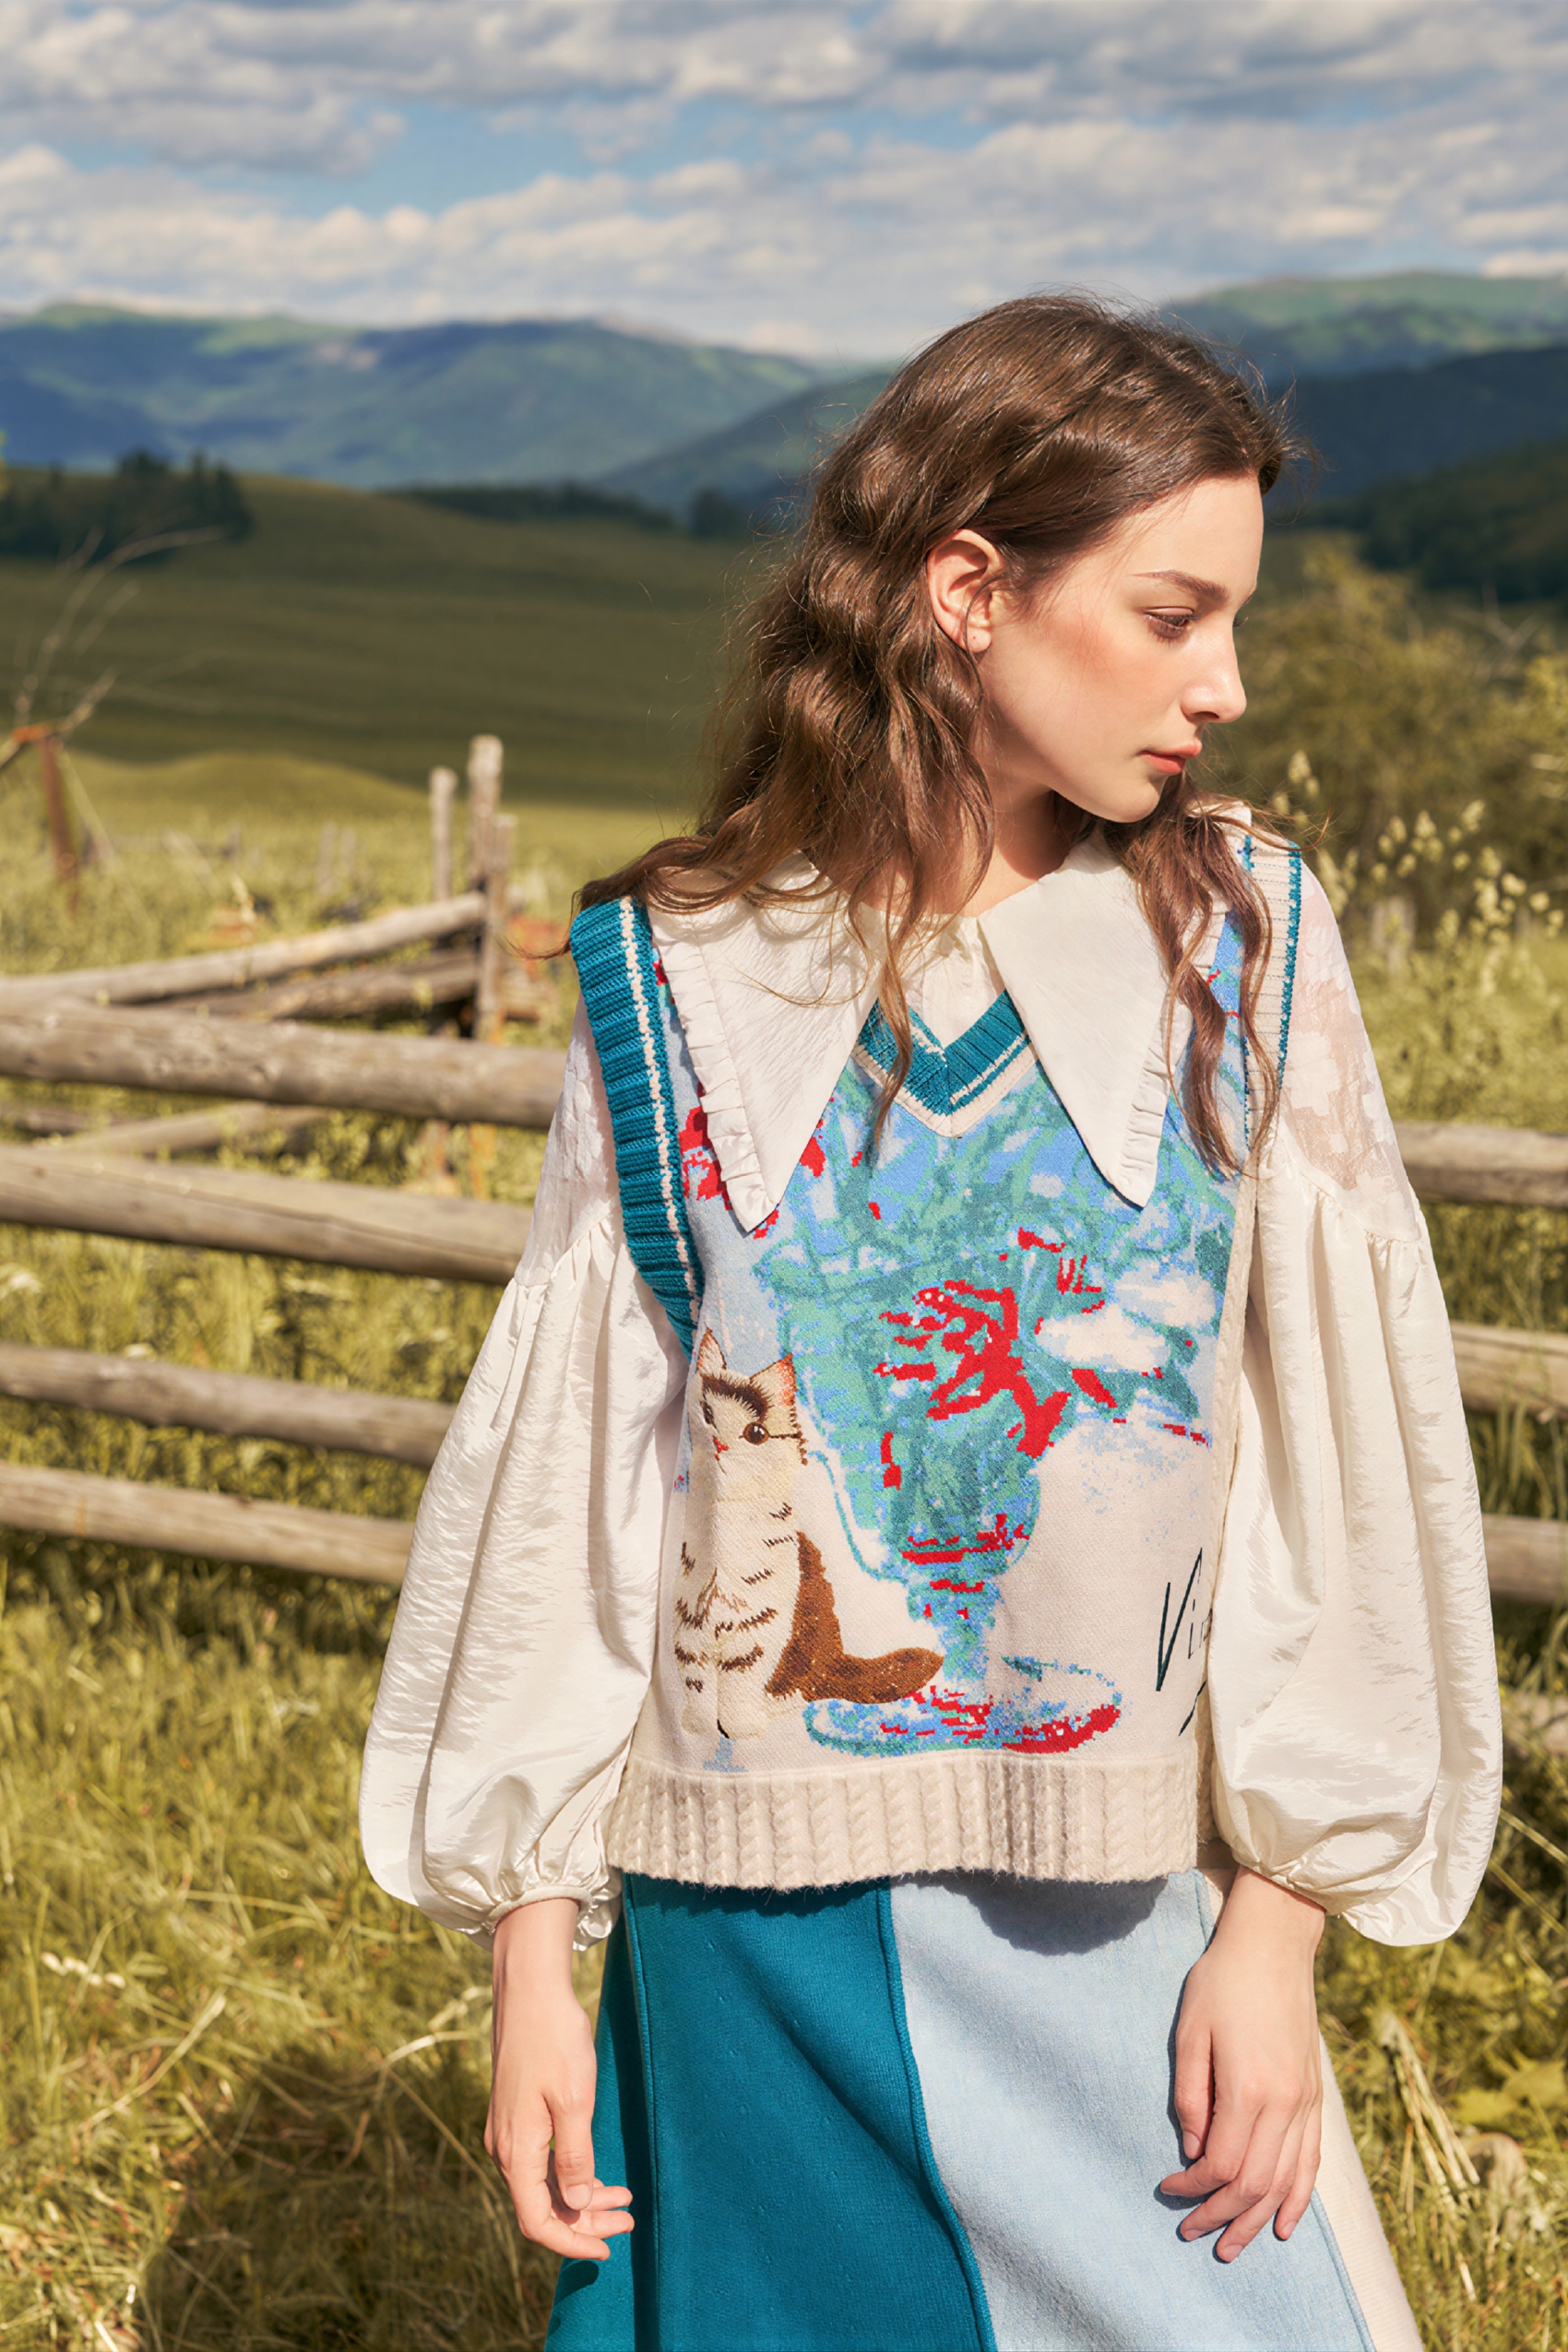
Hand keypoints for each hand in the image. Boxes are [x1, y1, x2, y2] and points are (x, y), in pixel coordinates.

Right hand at [485, 1897, 632, 2261]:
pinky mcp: (517, 2115)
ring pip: (545, 2184)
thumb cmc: (555, 2040)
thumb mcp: (574, 2100)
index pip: (537, 2220)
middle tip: (628, 2221)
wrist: (530, 1990)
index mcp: (517, 2151)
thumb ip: (576, 2156)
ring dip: (582, 2198)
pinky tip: (599, 2173)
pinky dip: (572, 2173)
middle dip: (585, 2222)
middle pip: (542, 2206)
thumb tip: (578, 2203)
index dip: (571, 2242)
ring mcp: (509, 2131)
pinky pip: (543, 2162)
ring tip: (624, 2200)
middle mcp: (506, 2148)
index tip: (607, 2250)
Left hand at [1159, 1868, 1324, 2260]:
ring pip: (1286, 2182)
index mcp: (1249, 2089)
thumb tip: (1194, 2153)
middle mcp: (1284, 2104)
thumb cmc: (1221, 1983)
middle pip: (1256, 2184)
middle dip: (1222, 2216)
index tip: (1168, 2190)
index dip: (1194, 2189)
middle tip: (1192, 2234)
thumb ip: (1191, 2097)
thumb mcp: (1189, 2033)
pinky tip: (1284, 2223)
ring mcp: (1306, 2103)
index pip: (1223, 2165)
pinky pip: (1311, 2161)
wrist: (1273, 1947)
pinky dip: (1298, 2197)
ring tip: (1233, 2246)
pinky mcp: (1315, 2097)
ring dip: (1258, 2219)